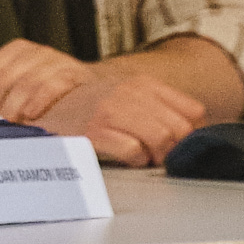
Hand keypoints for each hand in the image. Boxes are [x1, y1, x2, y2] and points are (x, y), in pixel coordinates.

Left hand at [0, 39, 92, 118]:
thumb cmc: (45, 85)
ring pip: (24, 84)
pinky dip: (39, 101)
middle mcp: (36, 52)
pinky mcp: (75, 75)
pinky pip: (53, 85)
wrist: (91, 91)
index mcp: (16, 50)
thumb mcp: (14, 73)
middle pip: (1, 80)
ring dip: (12, 108)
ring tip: (5, 127)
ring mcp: (57, 62)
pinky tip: (30, 116)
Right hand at [33, 64, 209, 167]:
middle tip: (159, 154)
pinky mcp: (95, 132)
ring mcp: (111, 111)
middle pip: (179, 129)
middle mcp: (129, 93)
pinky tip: (126, 156)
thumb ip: (164, 106)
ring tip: (143, 156)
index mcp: (142, 83)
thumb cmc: (92, 106)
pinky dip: (135, 160)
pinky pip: (134, 152)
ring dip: (156, 155)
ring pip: (161, 139)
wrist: (46, 106)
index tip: (177, 141)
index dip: (190, 132)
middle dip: (174, 148)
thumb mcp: (130, 95)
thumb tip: (197, 128)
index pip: (192, 112)